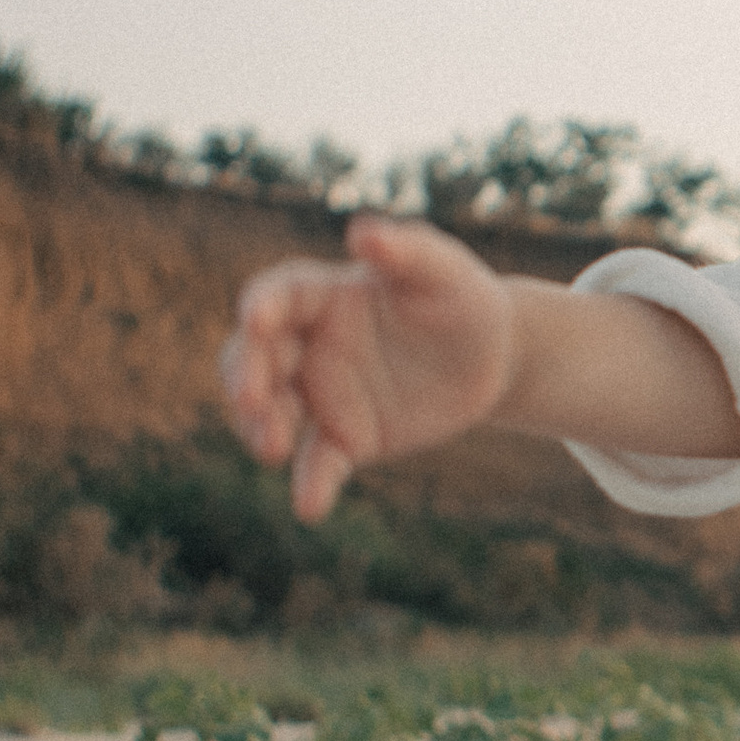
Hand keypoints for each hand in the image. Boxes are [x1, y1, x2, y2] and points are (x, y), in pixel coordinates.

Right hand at [223, 216, 515, 523]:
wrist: (494, 357)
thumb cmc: (462, 299)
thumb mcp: (445, 270)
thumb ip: (406, 250)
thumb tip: (362, 233)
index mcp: (325, 295)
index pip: (278, 296)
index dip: (262, 307)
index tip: (256, 318)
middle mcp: (311, 345)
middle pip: (256, 358)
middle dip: (246, 375)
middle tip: (251, 397)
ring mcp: (323, 394)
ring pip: (272, 413)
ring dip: (262, 428)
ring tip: (273, 447)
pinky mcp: (348, 437)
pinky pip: (319, 462)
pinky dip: (311, 483)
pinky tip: (310, 507)